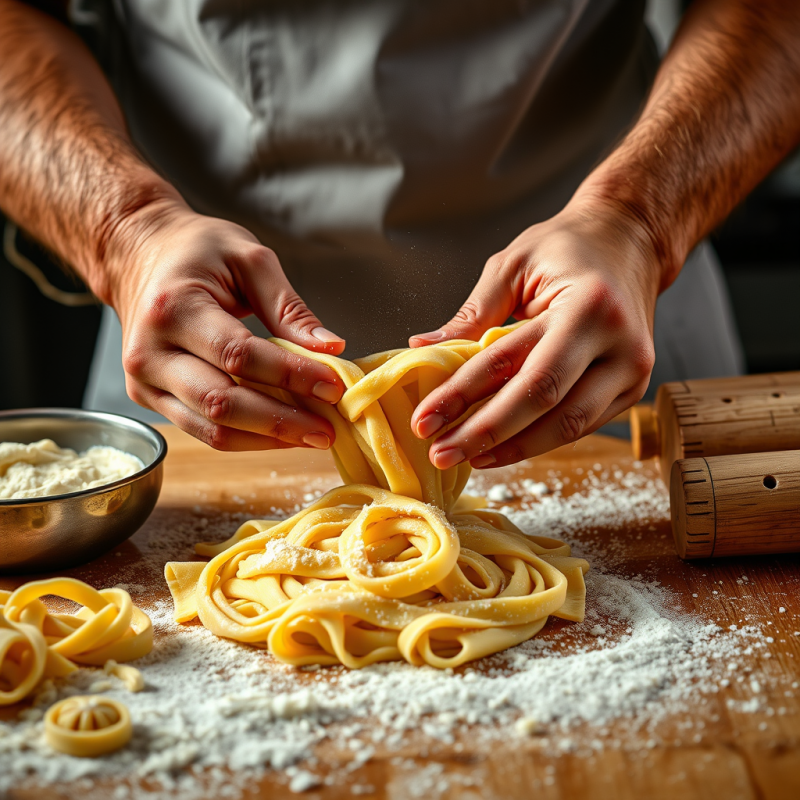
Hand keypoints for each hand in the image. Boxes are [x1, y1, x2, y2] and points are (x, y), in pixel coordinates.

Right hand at [105, 201, 345, 450]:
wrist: (138, 256)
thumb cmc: (197, 251)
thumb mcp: (249, 258)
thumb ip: (289, 307)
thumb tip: (331, 349)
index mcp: (173, 307)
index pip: (239, 354)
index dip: (290, 375)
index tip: (333, 386)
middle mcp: (150, 351)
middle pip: (222, 402)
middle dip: (282, 421)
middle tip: (328, 429)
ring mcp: (145, 381)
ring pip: (213, 429)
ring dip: (268, 439)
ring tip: (313, 436)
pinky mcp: (150, 398)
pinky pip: (204, 431)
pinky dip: (248, 438)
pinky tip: (283, 433)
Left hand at [408, 197, 662, 468]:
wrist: (631, 242)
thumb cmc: (569, 248)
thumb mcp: (513, 266)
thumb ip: (472, 314)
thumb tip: (422, 349)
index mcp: (586, 305)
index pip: (513, 364)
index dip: (464, 397)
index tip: (424, 420)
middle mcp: (617, 342)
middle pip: (543, 404)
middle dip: (485, 434)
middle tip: (440, 453)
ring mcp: (631, 370)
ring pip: (567, 426)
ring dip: (512, 448)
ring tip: (468, 457)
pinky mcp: (632, 389)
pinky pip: (581, 425)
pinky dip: (538, 439)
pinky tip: (503, 446)